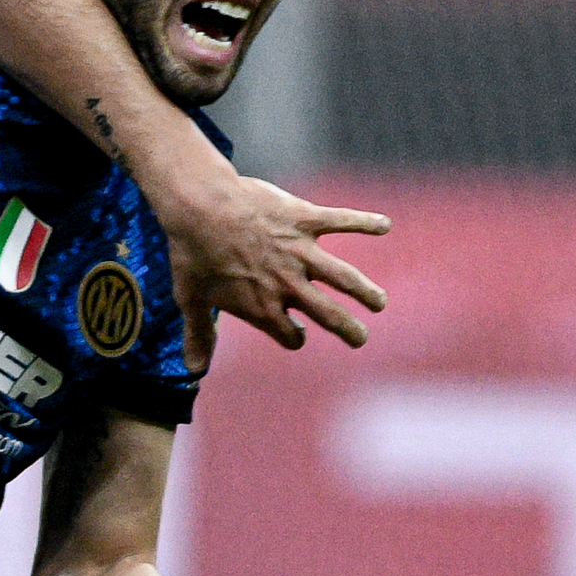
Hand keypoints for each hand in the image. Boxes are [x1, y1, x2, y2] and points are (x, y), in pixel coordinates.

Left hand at [157, 160, 387, 352]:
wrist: (201, 207)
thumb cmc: (192, 253)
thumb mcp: (190, 298)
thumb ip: (199, 334)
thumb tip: (192, 368)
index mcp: (263, 306)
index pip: (289, 335)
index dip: (292, 338)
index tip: (295, 335)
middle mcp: (289, 284)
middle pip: (328, 315)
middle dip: (348, 329)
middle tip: (361, 339)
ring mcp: (300, 252)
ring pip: (345, 278)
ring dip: (366, 292)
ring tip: (380, 302)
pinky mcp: (305, 220)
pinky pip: (342, 221)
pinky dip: (365, 223)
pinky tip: (385, 226)